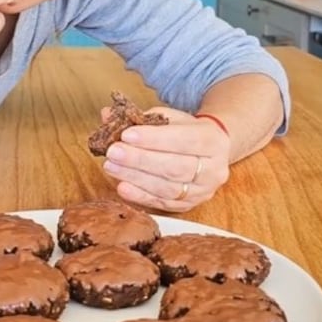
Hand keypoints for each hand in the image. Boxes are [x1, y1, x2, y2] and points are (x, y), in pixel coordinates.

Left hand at [101, 107, 231, 212]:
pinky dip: (141, 196)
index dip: (155, 139)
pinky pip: (163, 204)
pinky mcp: (190, 206)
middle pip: (175, 167)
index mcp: (214, 140)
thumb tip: (108, 115)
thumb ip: (144, 118)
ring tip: (111, 166)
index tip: (127, 134)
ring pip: (168, 188)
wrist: (212, 153)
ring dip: (136, 178)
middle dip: (141, 160)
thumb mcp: (173, 118)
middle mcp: (214, 169)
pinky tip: (122, 187)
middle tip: (113, 152)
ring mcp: (203, 191)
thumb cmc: (188, 133)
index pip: (184, 140)